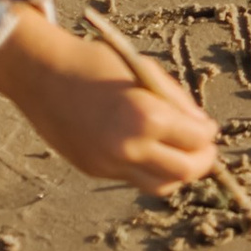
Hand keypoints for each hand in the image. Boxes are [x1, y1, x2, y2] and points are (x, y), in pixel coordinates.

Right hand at [0, 5, 218, 193]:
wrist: (42, 74)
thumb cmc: (96, 64)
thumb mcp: (144, 72)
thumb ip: (176, 101)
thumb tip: (202, 128)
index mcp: (146, 117)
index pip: (196, 140)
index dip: (207, 134)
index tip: (208, 128)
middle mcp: (129, 147)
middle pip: (183, 172)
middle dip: (201, 161)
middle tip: (203, 149)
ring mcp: (109, 163)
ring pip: (159, 186)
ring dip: (175, 172)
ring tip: (179, 154)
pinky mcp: (94, 170)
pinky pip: (131, 177)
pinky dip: (145, 167)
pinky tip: (144, 148)